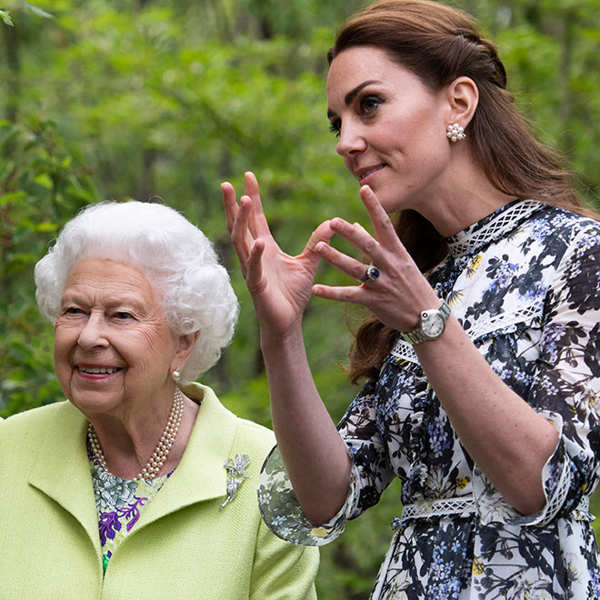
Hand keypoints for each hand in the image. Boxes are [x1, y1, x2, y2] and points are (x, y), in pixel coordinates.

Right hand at [222, 172, 332, 338]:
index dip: (252, 197)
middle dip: (235, 205)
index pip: (256, 218)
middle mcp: (255, 255)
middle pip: (240, 225)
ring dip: (241, 222)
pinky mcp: (257, 286)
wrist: (288, 322)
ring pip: (241, 241)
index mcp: (266, 248)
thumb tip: (333, 222)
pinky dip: (255, 255)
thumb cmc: (293, 294)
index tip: (249, 176)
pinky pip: (254, 268)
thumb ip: (317, 242)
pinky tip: (258, 242)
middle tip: (229, 183)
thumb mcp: (308, 263)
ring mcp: (253, 270)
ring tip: (243, 201)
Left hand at [311, 185, 439, 331]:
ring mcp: (382, 283)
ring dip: (336, 258)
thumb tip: (355, 225)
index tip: (364, 189)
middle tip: (332, 221)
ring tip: (318, 247)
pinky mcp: (374, 301)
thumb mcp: (400, 261)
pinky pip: (349, 295)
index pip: (384, 224)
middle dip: (350, 233)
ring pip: (355, 268)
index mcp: (397, 252)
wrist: (426, 316)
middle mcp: (389, 265)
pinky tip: (315, 289)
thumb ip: (376, 243)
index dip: (374, 206)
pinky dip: (331, 293)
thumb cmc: (411, 285)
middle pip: (367, 245)